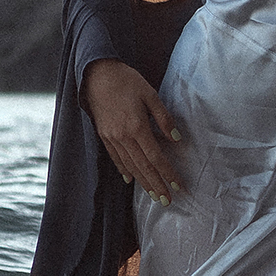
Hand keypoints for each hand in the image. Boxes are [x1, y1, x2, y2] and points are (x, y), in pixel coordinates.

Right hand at [82, 59, 182, 203]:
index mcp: (137, 126)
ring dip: (143, 183)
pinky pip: (116, 158)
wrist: (97, 74)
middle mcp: (123, 136)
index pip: (156, 157)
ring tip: (154, 195)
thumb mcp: (150, 94)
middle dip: (157, 185)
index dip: (168, 174)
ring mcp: (111, 137)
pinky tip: (131, 180)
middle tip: (167, 202)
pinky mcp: (103, 136)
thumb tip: (177, 139)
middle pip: (143, 167)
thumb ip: (164, 118)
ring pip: (130, 166)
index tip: (179, 187)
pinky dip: (124, 170)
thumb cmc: (127, 80)